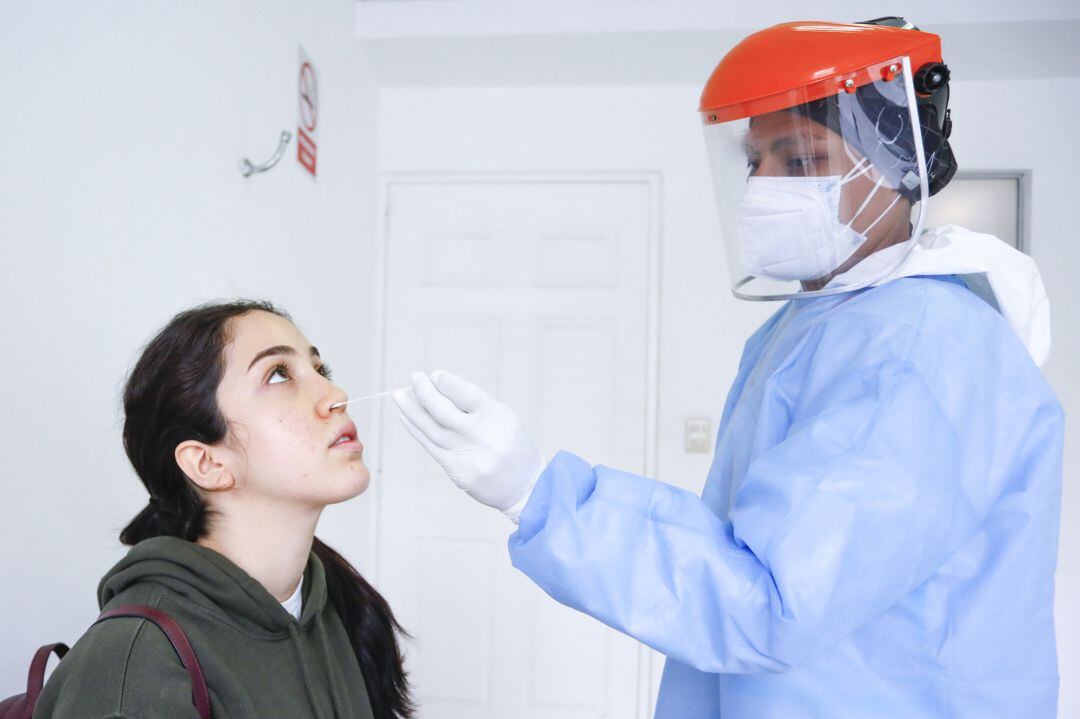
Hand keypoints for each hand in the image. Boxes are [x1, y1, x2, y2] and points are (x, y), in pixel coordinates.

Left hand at [393, 370, 543, 520]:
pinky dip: (416, 429)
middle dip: (424, 392)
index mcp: (497, 418)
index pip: (466, 394)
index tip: (434, 375)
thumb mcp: (505, 418)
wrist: (524, 486)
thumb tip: (445, 384)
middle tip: (414, 378)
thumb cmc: (512, 446)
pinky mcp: (456, 470)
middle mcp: (481, 436)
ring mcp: (467, 455)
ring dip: (412, 409)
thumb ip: (476, 403)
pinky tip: (406, 417)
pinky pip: (430, 446)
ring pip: (431, 428)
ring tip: (399, 395)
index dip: (447, 383)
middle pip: (443, 411)